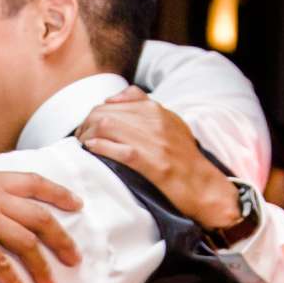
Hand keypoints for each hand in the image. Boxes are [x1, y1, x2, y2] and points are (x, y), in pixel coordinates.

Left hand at [80, 90, 240, 227]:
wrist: (203, 184)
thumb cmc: (184, 157)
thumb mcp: (170, 123)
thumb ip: (145, 107)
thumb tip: (114, 98)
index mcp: (156, 109)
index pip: (113, 102)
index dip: (95, 114)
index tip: (89, 127)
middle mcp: (153, 119)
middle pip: (104, 112)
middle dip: (85, 125)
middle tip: (80, 139)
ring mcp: (150, 140)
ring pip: (105, 126)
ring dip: (87, 136)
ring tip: (83, 146)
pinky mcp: (148, 160)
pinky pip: (113, 147)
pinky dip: (98, 147)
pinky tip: (92, 151)